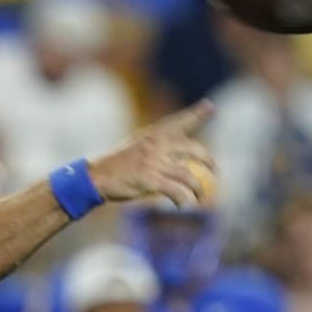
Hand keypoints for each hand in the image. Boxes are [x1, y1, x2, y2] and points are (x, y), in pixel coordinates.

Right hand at [88, 99, 215, 207]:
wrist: (96, 177)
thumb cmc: (116, 165)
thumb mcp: (135, 147)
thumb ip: (156, 148)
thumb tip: (177, 156)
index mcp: (152, 135)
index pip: (179, 122)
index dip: (196, 114)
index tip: (211, 107)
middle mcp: (156, 145)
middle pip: (192, 149)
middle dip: (208, 161)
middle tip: (215, 171)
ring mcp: (153, 163)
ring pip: (188, 174)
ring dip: (198, 188)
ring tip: (201, 197)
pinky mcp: (150, 180)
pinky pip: (176, 191)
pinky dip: (183, 199)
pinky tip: (183, 204)